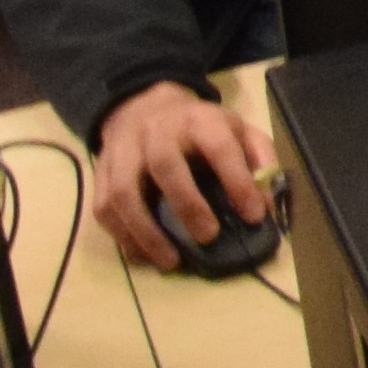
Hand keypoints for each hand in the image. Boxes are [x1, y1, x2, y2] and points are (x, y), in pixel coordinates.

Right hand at [89, 80, 278, 269]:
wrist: (145, 107)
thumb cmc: (201, 128)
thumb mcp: (239, 130)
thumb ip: (259, 161)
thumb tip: (265, 205)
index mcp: (200, 120)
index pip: (219, 147)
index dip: (238, 181)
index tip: (253, 216)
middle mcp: (158, 132)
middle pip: (165, 166)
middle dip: (187, 205)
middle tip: (208, 237)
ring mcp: (124, 152)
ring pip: (124, 191)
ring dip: (145, 231)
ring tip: (170, 260)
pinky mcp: (101, 172)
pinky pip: (104, 206)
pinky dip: (122, 235)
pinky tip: (143, 254)